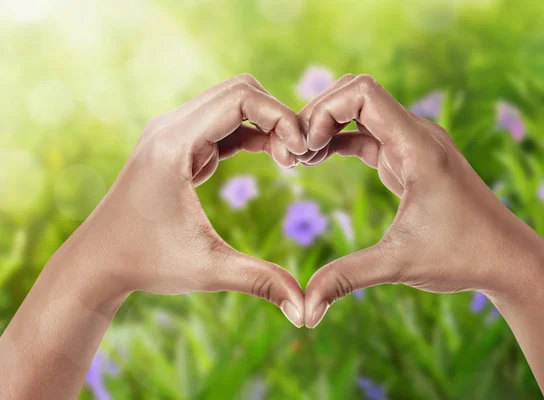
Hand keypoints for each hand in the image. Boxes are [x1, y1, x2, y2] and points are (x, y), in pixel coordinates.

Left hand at [65, 74, 306, 325]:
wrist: (99, 262)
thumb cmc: (146, 263)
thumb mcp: (208, 271)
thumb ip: (261, 281)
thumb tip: (306, 310)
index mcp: (174, 144)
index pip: (240, 98)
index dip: (281, 116)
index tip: (302, 153)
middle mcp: (170, 127)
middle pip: (240, 90)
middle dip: (278, 116)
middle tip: (300, 156)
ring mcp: (173, 132)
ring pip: (233, 102)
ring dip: (268, 123)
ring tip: (291, 159)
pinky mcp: (179, 144)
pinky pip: (224, 123)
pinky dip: (254, 133)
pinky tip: (275, 157)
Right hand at [299, 74, 543, 327]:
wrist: (508, 259)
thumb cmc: (463, 256)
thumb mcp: (399, 264)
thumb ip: (347, 278)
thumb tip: (304, 308)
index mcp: (417, 146)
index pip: (363, 92)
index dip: (325, 110)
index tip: (307, 148)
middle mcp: (417, 134)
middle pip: (356, 92)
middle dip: (318, 114)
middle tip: (295, 152)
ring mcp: (414, 144)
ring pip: (360, 110)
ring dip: (327, 126)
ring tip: (301, 158)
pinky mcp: (410, 159)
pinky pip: (368, 134)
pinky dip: (340, 140)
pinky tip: (319, 160)